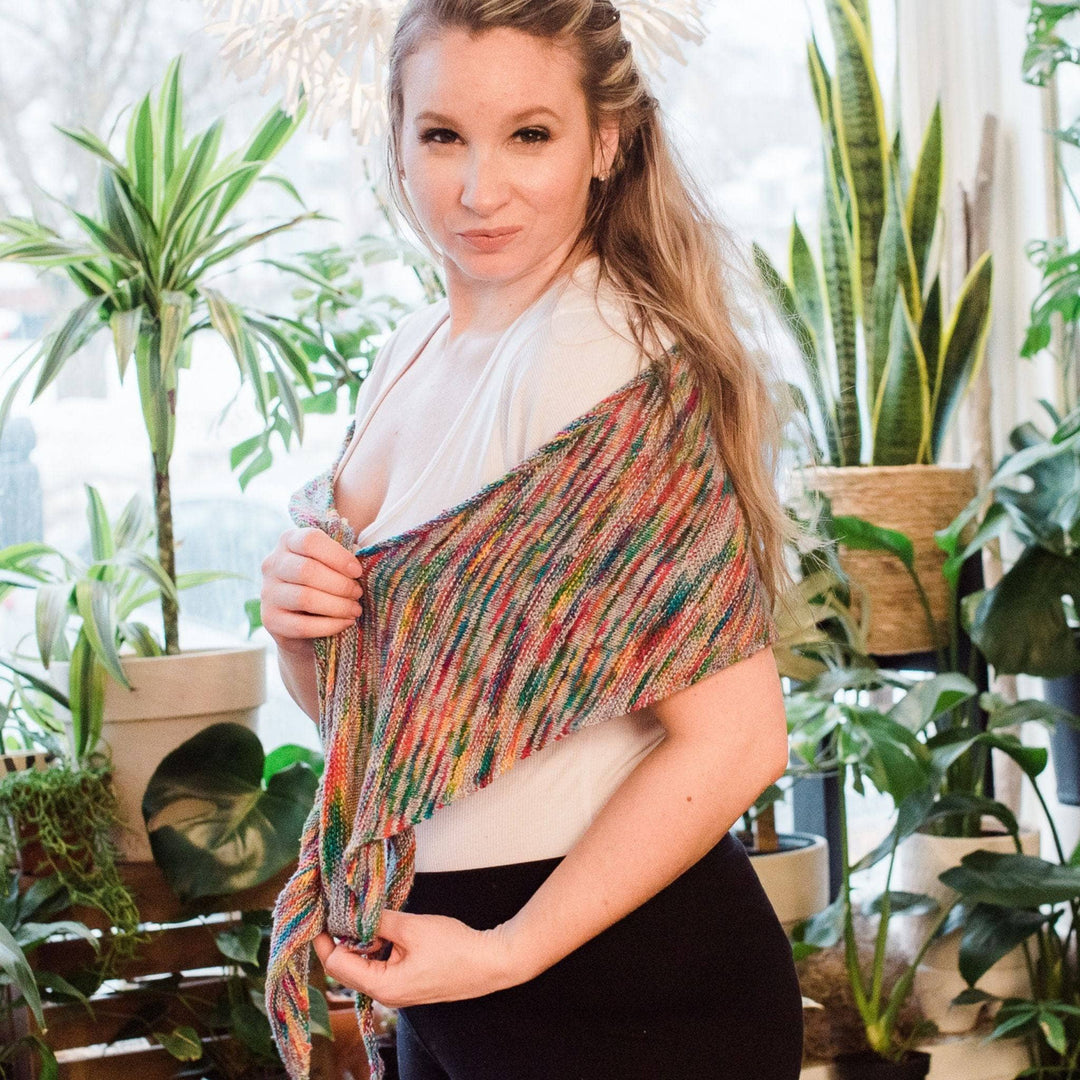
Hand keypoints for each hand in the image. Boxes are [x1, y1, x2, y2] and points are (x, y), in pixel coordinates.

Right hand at [260, 527, 364, 648]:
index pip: (310, 540)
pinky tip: (346, 623)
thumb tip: (361, 557)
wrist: (304, 621)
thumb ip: (343, 556)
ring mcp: (268, 592)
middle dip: (340, 584)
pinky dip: (330, 625)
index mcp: (289, 541)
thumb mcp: (333, 563)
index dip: (338, 556)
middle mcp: (273, 564)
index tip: (357, 572)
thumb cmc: (326, 582)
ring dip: (338, 606)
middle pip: (307, 570)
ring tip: (355, 610)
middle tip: (358, 593)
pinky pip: (302, 625)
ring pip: (305, 598)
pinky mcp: (270, 620)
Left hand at [312, 909, 522, 1007]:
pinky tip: (386, 926)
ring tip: (366, 914)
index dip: (325, 941)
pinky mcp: (410, 982)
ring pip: (366, 965)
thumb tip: (353, 912)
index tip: (317, 918)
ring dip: (362, 941)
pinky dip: (378, 946)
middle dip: (341, 939)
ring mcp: (399, 991)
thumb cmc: (456, 948)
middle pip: (349, 968)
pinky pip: (383, 965)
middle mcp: (387, 994)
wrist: (491, 962)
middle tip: (337, 910)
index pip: (338, 965)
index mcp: (383, 986)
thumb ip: (379, 921)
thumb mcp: (412, 928)